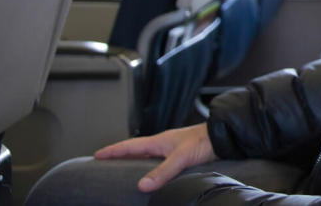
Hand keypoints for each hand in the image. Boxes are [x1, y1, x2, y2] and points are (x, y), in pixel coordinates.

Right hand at [94, 123, 217, 192]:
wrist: (223, 135)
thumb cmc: (204, 140)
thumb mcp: (181, 157)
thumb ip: (162, 171)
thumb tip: (142, 185)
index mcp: (158, 141)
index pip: (129, 146)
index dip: (113, 150)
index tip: (97, 154)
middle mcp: (162, 144)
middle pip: (135, 150)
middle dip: (120, 156)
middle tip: (105, 162)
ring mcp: (171, 148)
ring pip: (147, 155)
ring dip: (134, 161)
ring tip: (123, 169)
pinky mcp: (180, 154)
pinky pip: (158, 160)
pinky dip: (149, 166)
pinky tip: (151, 173)